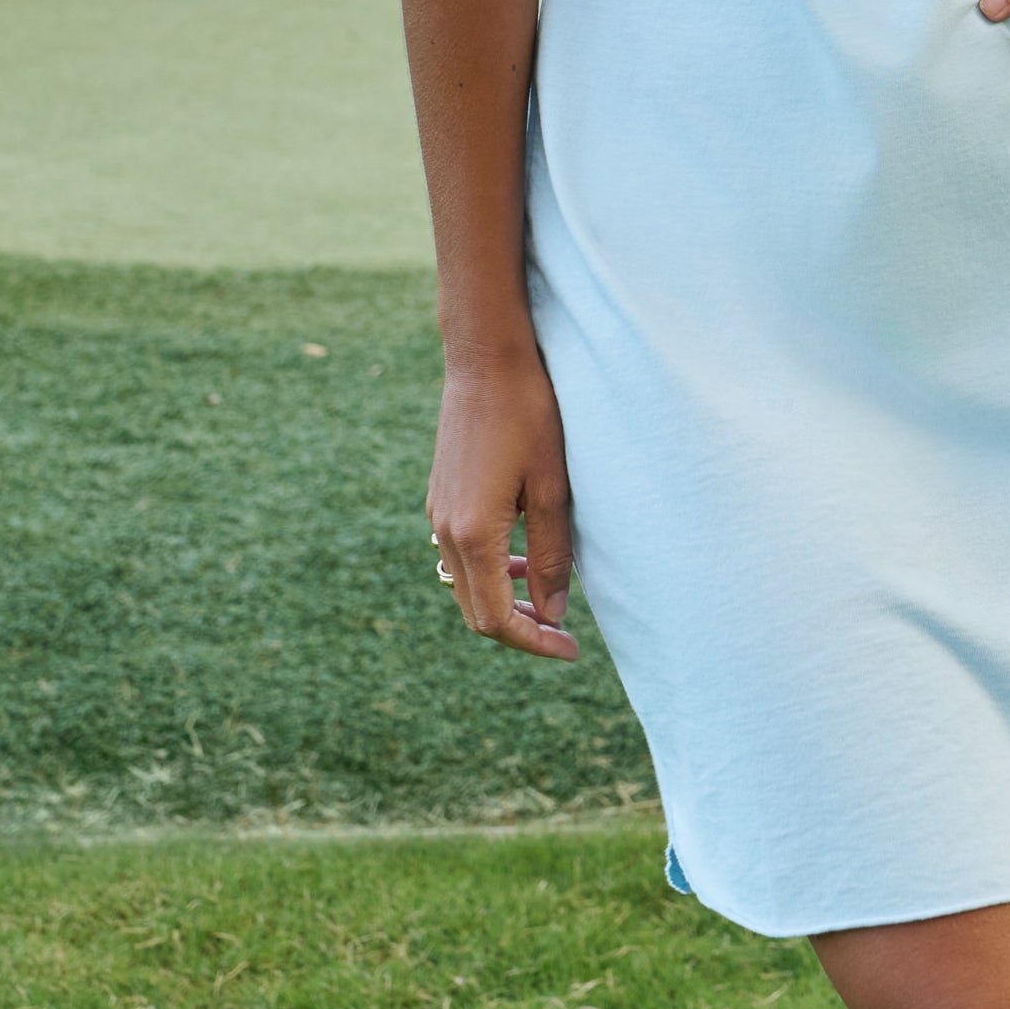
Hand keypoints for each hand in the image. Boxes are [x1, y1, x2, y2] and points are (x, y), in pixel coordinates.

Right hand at [425, 344, 580, 660]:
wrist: (486, 359)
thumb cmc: (530, 416)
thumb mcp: (552, 488)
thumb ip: (552, 556)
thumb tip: (553, 614)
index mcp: (472, 535)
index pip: (496, 619)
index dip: (535, 643)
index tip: (572, 649)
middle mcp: (444, 531)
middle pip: (476, 611)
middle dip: (520, 629)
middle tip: (565, 632)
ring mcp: (437, 514)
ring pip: (466, 585)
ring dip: (505, 600)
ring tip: (549, 596)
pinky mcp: (441, 498)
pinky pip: (460, 556)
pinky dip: (492, 572)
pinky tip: (524, 557)